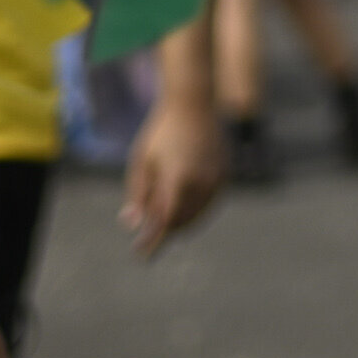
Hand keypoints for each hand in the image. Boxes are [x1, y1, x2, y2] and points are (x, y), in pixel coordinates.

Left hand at [121, 85, 225, 255]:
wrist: (193, 103)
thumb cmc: (161, 132)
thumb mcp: (142, 161)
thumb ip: (138, 194)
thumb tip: (132, 225)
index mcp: (178, 178)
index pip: (165, 221)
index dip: (154, 241)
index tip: (141, 253)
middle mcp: (201, 181)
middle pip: (182, 221)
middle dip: (165, 232)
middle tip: (150, 238)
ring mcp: (217, 178)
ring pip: (199, 215)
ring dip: (182, 224)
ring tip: (166, 226)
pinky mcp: (225, 174)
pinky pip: (210, 203)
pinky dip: (197, 211)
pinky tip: (184, 211)